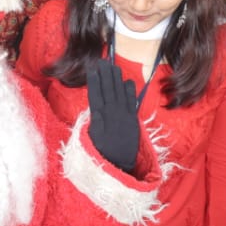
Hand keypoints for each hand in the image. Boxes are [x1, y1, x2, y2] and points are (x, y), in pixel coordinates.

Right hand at [86, 59, 139, 173]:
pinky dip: (130, 91)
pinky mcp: (133, 119)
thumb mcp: (93, 138)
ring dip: (116, 79)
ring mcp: (124, 115)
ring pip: (119, 92)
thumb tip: (94, 109)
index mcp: (100, 118)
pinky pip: (131, 101)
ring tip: (113, 66)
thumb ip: (94, 122)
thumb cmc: (102, 151)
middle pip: (108, 90)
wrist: (119, 163)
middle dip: (105, 75)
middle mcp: (112, 114)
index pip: (96, 95)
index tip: (92, 69)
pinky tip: (127, 81)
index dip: (94, 81)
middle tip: (102, 61)